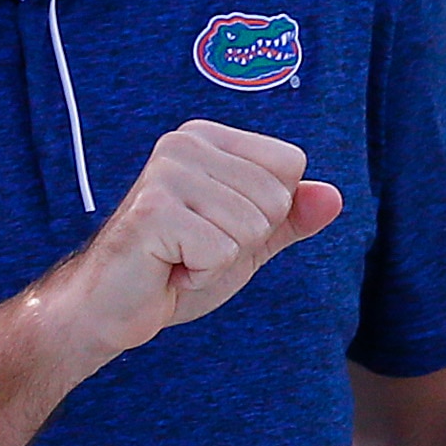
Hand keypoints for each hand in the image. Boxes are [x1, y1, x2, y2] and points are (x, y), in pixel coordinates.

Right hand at [28, 120, 341, 380]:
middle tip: (195, 248)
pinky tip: (168, 269)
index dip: (267, 213)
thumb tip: (334, 196)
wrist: (111, 307)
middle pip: (275, 197)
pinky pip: (222, 252)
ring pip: (252, 226)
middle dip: (245, 240)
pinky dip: (200, 275)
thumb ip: (289, 218)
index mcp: (206, 137)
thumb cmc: (175, 268)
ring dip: (221, 260)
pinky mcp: (154, 212)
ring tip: (180, 257)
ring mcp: (166, 174)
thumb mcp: (246, 241)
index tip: (217, 227)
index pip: (290, 165)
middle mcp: (184, 143)